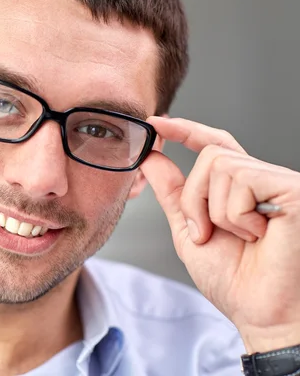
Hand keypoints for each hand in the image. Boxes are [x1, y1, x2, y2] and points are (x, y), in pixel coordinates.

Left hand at [140, 116, 299, 352]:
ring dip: (214, 211)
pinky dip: (235, 214)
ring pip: (220, 166)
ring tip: (240, 238)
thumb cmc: (234, 280)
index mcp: (240, 188)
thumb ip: (172, 193)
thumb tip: (151, 158)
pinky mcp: (292, 188)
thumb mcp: (189, 230)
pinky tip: (258, 235)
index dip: (186, 130)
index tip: (156, 123)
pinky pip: (240, 179)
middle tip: (206, 233)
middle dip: (194, 199)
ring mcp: (279, 183)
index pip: (214, 145)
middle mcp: (262, 180)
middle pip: (210, 157)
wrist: (260, 313)